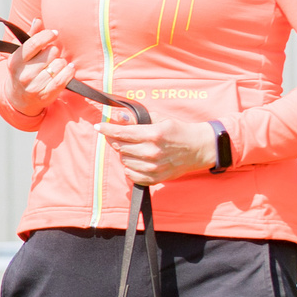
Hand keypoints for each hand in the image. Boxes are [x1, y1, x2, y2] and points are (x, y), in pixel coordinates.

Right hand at [0, 27, 77, 117]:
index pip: (34, 43)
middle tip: (50, 56)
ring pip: (59, 65)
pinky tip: (69, 68)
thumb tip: (38, 20)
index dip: (47, 35)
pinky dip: (69, 72)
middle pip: (51, 52)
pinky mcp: (44, 96)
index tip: (54, 34)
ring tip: (55, 65)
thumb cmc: (22, 70)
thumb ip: (30, 36)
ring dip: (61, 63)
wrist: (18, 98)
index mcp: (15, 61)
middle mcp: (23, 74)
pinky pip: (62, 80)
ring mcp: (33, 86)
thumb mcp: (21, 53)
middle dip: (53, 51)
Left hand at [101, 115, 219, 185]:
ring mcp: (153, 168)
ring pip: (124, 161)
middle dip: (118, 140)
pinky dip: (130, 168)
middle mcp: (152, 152)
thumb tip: (118, 117)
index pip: (122, 133)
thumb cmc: (178, 131)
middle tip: (125, 136)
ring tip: (137, 148)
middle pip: (120, 147)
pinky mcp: (155, 179)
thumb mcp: (159, 119)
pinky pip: (131, 175)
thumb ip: (137, 119)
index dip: (107, 129)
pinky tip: (139, 160)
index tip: (99, 126)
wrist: (198, 149)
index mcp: (153, 135)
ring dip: (126, 154)